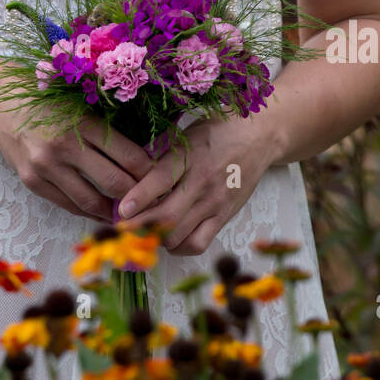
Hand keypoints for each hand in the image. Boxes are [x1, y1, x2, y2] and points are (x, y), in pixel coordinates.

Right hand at [0, 54, 154, 223]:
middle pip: (115, 183)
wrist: (1, 102)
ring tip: (130, 213)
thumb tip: (145, 160)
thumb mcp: (81, 105)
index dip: (151, 173)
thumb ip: (107, 130)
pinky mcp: (32, 181)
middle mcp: (65, 145)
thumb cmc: (48, 99)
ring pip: (91, 201)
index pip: (130, 156)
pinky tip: (102, 210)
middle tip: (152, 201)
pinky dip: (88, 210)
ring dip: (114, 211)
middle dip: (137, 196)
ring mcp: (46, 166)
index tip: (162, 179)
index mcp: (84, 121)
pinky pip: (68, 205)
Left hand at [113, 112, 283, 256]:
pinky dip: (179, 247)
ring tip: (144, 232)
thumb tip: (132, 180)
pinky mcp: (224, 216)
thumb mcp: (187, 135)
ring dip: (156, 239)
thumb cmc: (216, 132)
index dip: (139, 198)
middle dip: (140, 228)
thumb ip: (163, 158)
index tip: (121, 210)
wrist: (258, 137)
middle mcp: (202, 181)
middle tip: (123, 230)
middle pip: (167, 216)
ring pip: (179, 235)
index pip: (161, 179)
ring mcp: (215, 202)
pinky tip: (170, 239)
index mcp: (190, 155)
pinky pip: (198, 243)